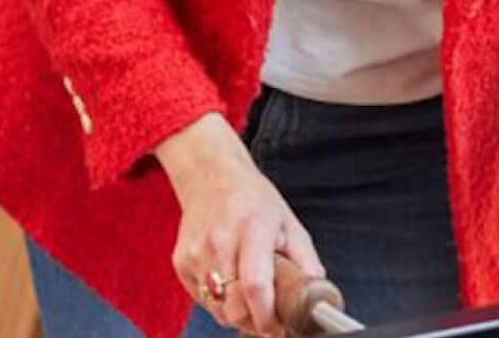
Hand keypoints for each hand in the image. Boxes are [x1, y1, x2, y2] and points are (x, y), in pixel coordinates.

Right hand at [157, 112, 322, 335]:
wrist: (210, 176)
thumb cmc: (253, 199)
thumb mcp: (289, 222)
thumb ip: (306, 262)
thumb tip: (318, 297)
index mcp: (252, 228)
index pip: (255, 285)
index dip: (267, 316)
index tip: (278, 326)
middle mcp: (220, 241)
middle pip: (233, 307)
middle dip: (254, 321)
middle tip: (268, 316)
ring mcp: (196, 253)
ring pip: (217, 309)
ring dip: (236, 314)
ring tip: (249, 296)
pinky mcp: (181, 263)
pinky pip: (202, 300)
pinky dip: (219, 302)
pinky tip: (229, 281)